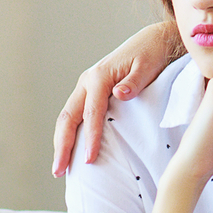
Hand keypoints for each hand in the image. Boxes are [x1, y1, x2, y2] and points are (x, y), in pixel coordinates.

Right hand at [53, 21, 184, 176]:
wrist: (153, 41)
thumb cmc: (153, 55)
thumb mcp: (148, 66)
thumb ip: (134, 82)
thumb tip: (119, 95)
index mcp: (99, 76)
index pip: (92, 113)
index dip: (90, 138)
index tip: (89, 159)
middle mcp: (87, 81)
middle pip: (68, 117)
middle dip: (62, 146)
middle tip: (59, 171)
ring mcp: (86, 86)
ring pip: (67, 117)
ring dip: (61, 142)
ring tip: (60, 168)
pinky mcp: (90, 92)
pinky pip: (75, 115)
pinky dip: (69, 134)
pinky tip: (70, 151)